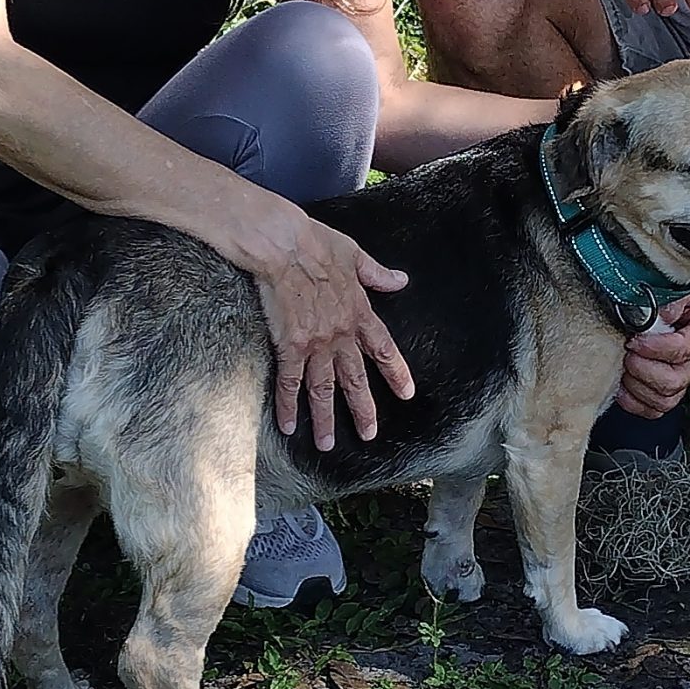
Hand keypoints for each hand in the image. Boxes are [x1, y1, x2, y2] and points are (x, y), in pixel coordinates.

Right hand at [230, 195, 412, 449]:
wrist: (283, 243)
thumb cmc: (316, 243)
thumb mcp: (355, 255)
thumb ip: (377, 274)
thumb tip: (401, 280)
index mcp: (359, 311)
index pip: (384, 348)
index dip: (396, 372)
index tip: (407, 393)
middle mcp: (341, 333)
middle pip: (355, 378)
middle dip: (363, 409)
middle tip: (369, 434)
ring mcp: (316, 342)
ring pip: (323, 388)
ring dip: (326, 418)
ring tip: (327, 445)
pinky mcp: (289, 345)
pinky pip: (290, 382)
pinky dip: (289, 405)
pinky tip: (289, 426)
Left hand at [616, 270, 689, 416]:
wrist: (684, 287)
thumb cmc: (683, 282)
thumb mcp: (682, 278)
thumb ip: (673, 296)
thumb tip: (660, 316)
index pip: (682, 349)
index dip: (654, 348)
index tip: (635, 340)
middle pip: (674, 380)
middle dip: (643, 369)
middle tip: (627, 352)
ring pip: (666, 399)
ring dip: (638, 386)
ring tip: (626, 365)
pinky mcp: (676, 385)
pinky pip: (657, 408)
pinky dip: (637, 402)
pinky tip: (624, 386)